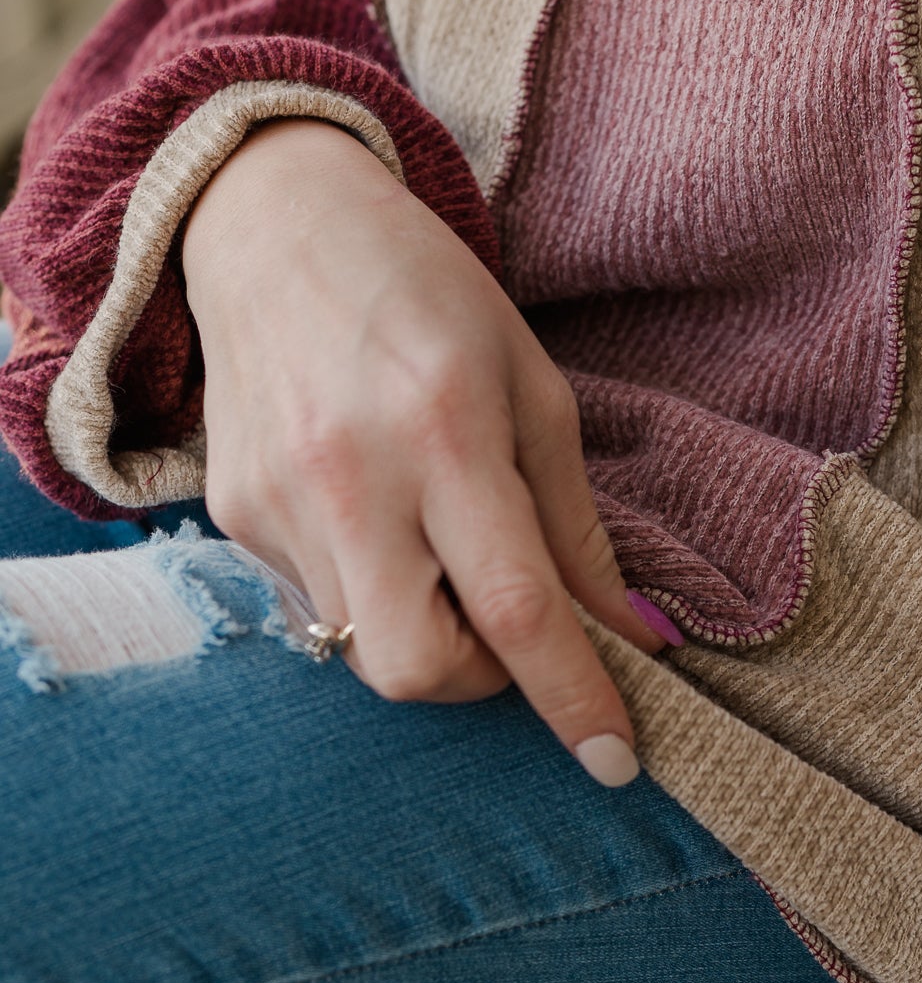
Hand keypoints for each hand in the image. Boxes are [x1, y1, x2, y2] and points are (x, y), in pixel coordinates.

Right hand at [181, 118, 673, 783]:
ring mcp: (276, 502)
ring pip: (362, 649)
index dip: (575, 696)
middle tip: (507, 620)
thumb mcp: (532, 385)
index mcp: (446, 429)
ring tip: (431, 534)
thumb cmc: (428, 295)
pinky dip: (366, 588)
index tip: (618, 758)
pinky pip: (315, 603)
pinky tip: (370, 506)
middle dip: (481, 681)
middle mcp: (350, 475)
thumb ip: (574, 525)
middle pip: (419, 669)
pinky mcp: (230, 515)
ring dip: (423, 627)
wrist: (274, 224)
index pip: (517, 605)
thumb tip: (630, 637)